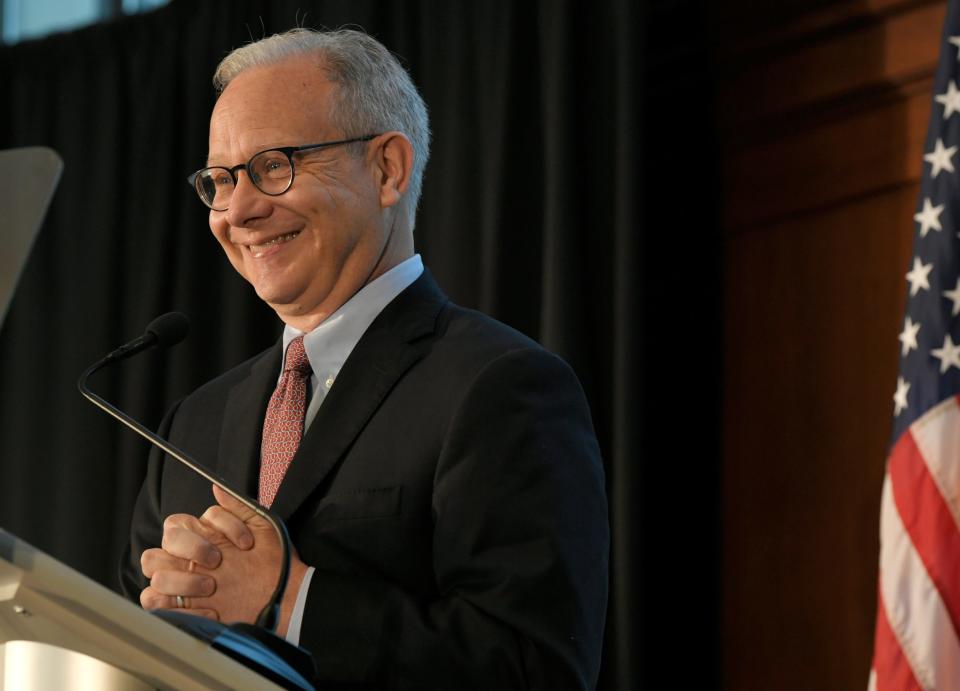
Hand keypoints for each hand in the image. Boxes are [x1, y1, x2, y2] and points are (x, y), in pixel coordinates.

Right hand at [140, 485, 306, 632]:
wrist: (284, 593)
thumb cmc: (272, 559)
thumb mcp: (262, 526)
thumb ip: (237, 506)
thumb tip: (216, 487)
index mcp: (197, 537)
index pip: (173, 526)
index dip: (199, 533)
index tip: (239, 543)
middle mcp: (184, 561)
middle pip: (156, 550)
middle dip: (188, 552)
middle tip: (217, 562)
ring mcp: (180, 587)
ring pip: (156, 578)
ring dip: (183, 581)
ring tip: (213, 587)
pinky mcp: (182, 611)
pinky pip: (158, 608)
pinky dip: (182, 609)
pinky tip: (212, 610)